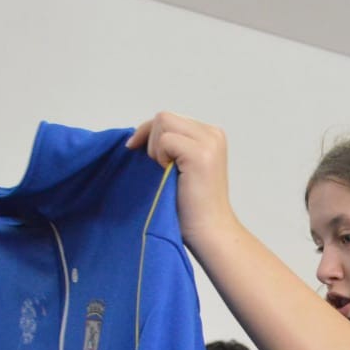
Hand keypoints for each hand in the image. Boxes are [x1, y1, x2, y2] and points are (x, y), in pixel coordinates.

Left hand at [127, 112, 237, 245]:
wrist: (209, 232)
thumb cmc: (192, 207)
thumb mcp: (181, 166)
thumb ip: (171, 145)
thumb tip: (138, 133)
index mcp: (211, 135)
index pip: (169, 119)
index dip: (149, 134)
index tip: (136, 151)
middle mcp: (213, 134)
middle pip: (164, 117)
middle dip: (150, 140)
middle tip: (158, 167)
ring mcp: (209, 142)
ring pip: (163, 123)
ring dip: (155, 149)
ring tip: (166, 171)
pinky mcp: (200, 154)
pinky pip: (164, 139)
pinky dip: (159, 156)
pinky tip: (169, 174)